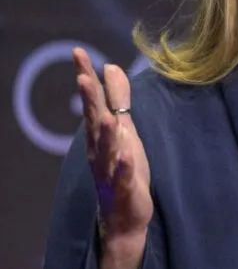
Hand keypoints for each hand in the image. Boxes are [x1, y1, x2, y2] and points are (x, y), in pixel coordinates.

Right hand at [73, 47, 151, 262]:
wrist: (125, 215)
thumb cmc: (123, 167)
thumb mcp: (125, 129)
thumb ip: (118, 99)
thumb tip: (111, 67)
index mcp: (101, 134)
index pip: (93, 101)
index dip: (86, 77)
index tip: (79, 53)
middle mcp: (100, 150)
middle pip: (94, 121)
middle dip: (89, 100)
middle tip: (82, 76)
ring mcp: (111, 170)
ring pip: (106, 149)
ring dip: (105, 133)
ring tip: (106, 115)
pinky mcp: (125, 188)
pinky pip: (123, 176)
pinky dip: (124, 165)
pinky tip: (126, 154)